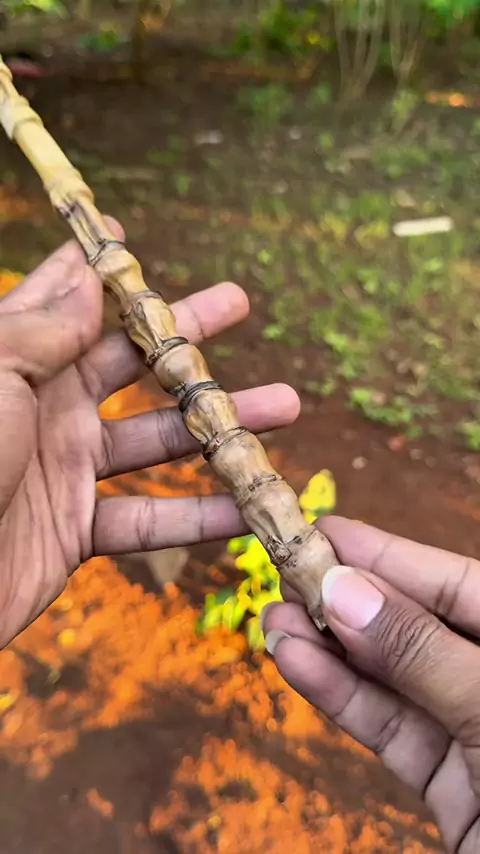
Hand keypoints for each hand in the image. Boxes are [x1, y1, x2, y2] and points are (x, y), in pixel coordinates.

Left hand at [0, 220, 298, 648]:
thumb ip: (40, 331)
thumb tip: (90, 280)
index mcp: (19, 363)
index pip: (67, 303)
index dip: (101, 271)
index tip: (133, 242)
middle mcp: (47, 410)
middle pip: (133, 365)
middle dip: (188, 337)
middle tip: (239, 302)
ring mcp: (65, 472)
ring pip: (159, 442)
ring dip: (221, 429)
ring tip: (286, 406)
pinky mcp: (75, 532)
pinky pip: (148, 521)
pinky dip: (200, 518)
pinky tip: (251, 508)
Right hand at [262, 517, 479, 852]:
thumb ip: (427, 656)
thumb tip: (348, 590)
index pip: (465, 586)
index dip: (393, 556)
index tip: (326, 532)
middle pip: (423, 629)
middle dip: (353, 600)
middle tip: (285, 570)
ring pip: (398, 683)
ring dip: (333, 651)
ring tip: (274, 618)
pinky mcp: (457, 793)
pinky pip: (394, 733)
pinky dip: (344, 702)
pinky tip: (298, 665)